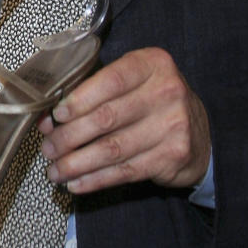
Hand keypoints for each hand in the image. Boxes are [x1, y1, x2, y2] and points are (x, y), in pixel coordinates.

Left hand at [38, 47, 210, 193]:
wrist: (199, 131)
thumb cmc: (153, 102)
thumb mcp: (132, 83)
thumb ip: (94, 92)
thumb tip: (49, 119)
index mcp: (153, 64)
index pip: (110, 80)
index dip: (79, 100)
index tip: (56, 115)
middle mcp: (166, 91)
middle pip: (106, 118)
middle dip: (69, 137)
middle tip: (49, 148)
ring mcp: (172, 125)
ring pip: (112, 149)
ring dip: (76, 163)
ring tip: (55, 170)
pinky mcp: (172, 156)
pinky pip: (125, 171)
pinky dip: (95, 179)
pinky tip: (76, 182)